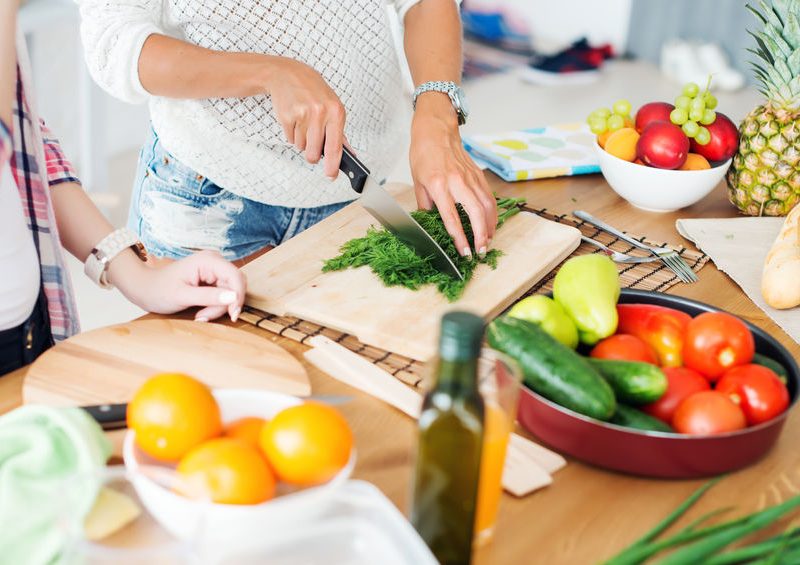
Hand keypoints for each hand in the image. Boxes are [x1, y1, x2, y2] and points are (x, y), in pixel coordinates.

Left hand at [116, 250, 245, 321]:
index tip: (233, 315)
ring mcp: (214, 270)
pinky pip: (224, 294)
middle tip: (205, 317)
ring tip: (200, 316)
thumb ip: (208, 296)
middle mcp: (214, 262)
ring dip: (218, 308)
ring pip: (231, 292)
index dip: (238, 296)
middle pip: (234, 285)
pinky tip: (202, 311)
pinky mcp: (213, 279)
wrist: (145, 288)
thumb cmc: (158, 290)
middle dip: (224, 305)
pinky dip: (215, 306)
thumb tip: (234, 297)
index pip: (236, 277)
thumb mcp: (182, 296)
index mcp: (208, 260)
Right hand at [268, 58, 345, 178]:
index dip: (333, 165)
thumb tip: (349, 154)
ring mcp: (303, 114)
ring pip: (301, 147)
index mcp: (336, 112)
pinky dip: (292, 134)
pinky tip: (295, 119)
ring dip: (302, 141)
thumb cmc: (314, 92)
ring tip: (304, 123)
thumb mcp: (333, 107)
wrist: (288, 74)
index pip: (335, 147)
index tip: (331, 175)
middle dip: (312, 155)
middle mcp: (320, 113)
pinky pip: (290, 139)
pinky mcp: (287, 116)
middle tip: (313, 142)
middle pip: (314, 154)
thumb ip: (340, 133)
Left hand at [410, 95, 496, 256]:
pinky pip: (489, 197)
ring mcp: (471, 177)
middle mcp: (457, 182)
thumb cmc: (424, 155)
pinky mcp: (478, 175)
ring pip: (487, 206)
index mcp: (439, 185)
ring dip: (489, 226)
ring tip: (487, 242)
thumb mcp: (418, 182)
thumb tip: (429, 225)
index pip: (451, 217)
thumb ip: (425, 205)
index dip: (460, 238)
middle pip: (475, 213)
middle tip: (481, 251)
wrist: (436, 131)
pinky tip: (490, 224)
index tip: (464, 252)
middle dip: (480, 235)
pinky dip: (492, 213)